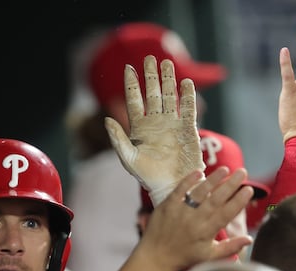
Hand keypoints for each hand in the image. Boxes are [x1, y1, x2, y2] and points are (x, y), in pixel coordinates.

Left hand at [105, 55, 204, 206]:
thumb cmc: (148, 177)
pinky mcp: (188, 130)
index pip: (134, 100)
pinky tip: (186, 83)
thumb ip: (118, 139)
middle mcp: (156, 123)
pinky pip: (188, 109)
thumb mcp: (128, 159)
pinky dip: (187, 96)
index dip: (131, 84)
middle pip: (153, 94)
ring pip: (170, 97)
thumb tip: (106, 119)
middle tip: (150, 58)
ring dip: (168, 81)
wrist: (171, 187)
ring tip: (166, 64)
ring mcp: (172, 125)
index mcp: (139, 128)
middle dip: (151, 76)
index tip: (129, 68)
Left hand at [137, 166, 253, 270]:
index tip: (248, 189)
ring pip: (200, 192)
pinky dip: (189, 180)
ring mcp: (180, 212)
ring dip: (213, 179)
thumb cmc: (185, 257)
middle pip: (216, 199)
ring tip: (225, 169)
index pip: (226, 214)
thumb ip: (231, 247)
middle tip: (242, 172)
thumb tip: (249, 239)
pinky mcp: (167, 205)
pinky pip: (180, 189)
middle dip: (231, 184)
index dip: (238, 201)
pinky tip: (200, 171)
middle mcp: (195, 220)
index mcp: (206, 232)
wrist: (156, 257)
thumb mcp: (209, 256)